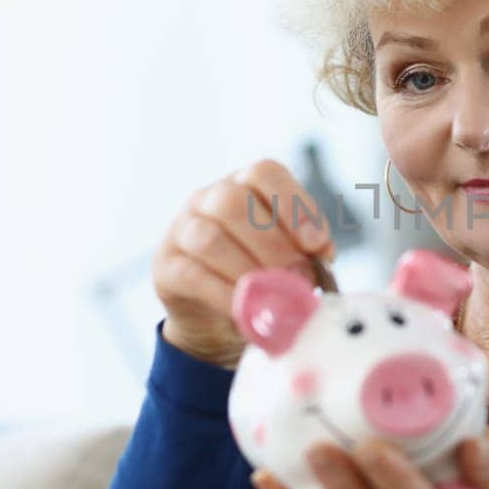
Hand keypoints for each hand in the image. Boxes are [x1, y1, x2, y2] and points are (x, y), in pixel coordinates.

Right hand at [152, 159, 335, 366]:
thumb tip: (323, 253)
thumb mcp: (287, 256)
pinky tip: (247, 309)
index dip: (293, 206)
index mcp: (244, 185)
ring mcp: (181, 229)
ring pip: (209, 238)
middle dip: (272, 244)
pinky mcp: (166, 266)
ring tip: (274, 296)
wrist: (215, 315)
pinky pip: (193, 275)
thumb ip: (306, 250)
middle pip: (234, 202)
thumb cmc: (259, 274)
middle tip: (297, 277)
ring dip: (248, 270)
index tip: (316, 244)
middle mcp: (208, 198)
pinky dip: (225, 294)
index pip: (264, 173)